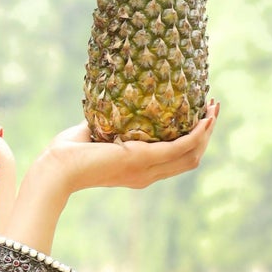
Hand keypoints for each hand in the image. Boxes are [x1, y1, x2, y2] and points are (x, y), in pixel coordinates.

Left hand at [39, 100, 219, 193]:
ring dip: (207, 131)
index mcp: (139, 171)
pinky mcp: (142, 158)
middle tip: (213, 109)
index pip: (175, 159)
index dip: (193, 141)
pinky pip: (180, 146)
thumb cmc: (68, 153)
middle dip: (206, 134)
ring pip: (191, 153)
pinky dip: (196, 133)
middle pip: (191, 157)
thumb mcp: (96, 133)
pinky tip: (204, 118)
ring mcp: (147, 169)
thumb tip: (116, 97)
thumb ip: (110, 121)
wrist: (57, 168)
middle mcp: (147, 174)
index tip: (200, 117)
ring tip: (214, 108)